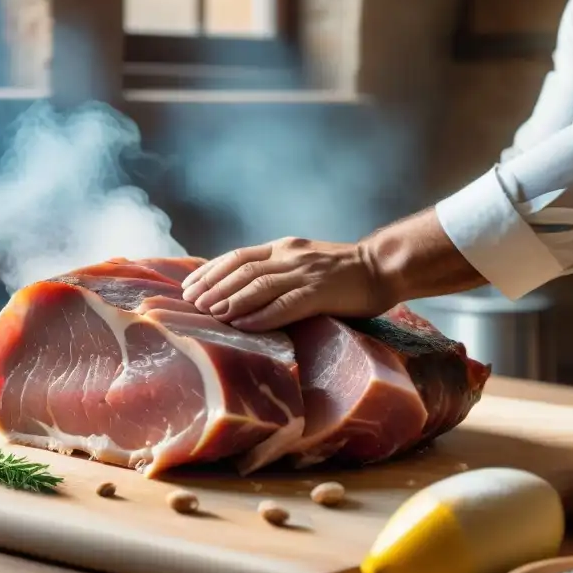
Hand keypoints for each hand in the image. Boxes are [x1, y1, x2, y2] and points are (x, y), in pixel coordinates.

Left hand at [180, 236, 394, 330]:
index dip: (210, 271)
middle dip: (213, 286)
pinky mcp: (320, 292)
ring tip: (210, 313)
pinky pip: (285, 304)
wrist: (383, 267)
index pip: (238, 256)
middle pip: (242, 269)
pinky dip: (261, 315)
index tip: (189, 286)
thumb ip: (277, 271)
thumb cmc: (343, 273)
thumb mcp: (304, 262)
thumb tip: (242, 290)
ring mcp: (305, 273)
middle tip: (192, 303)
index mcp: (283, 247)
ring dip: (231, 299)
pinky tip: (243, 324)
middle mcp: (290, 256)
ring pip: (259, 284)